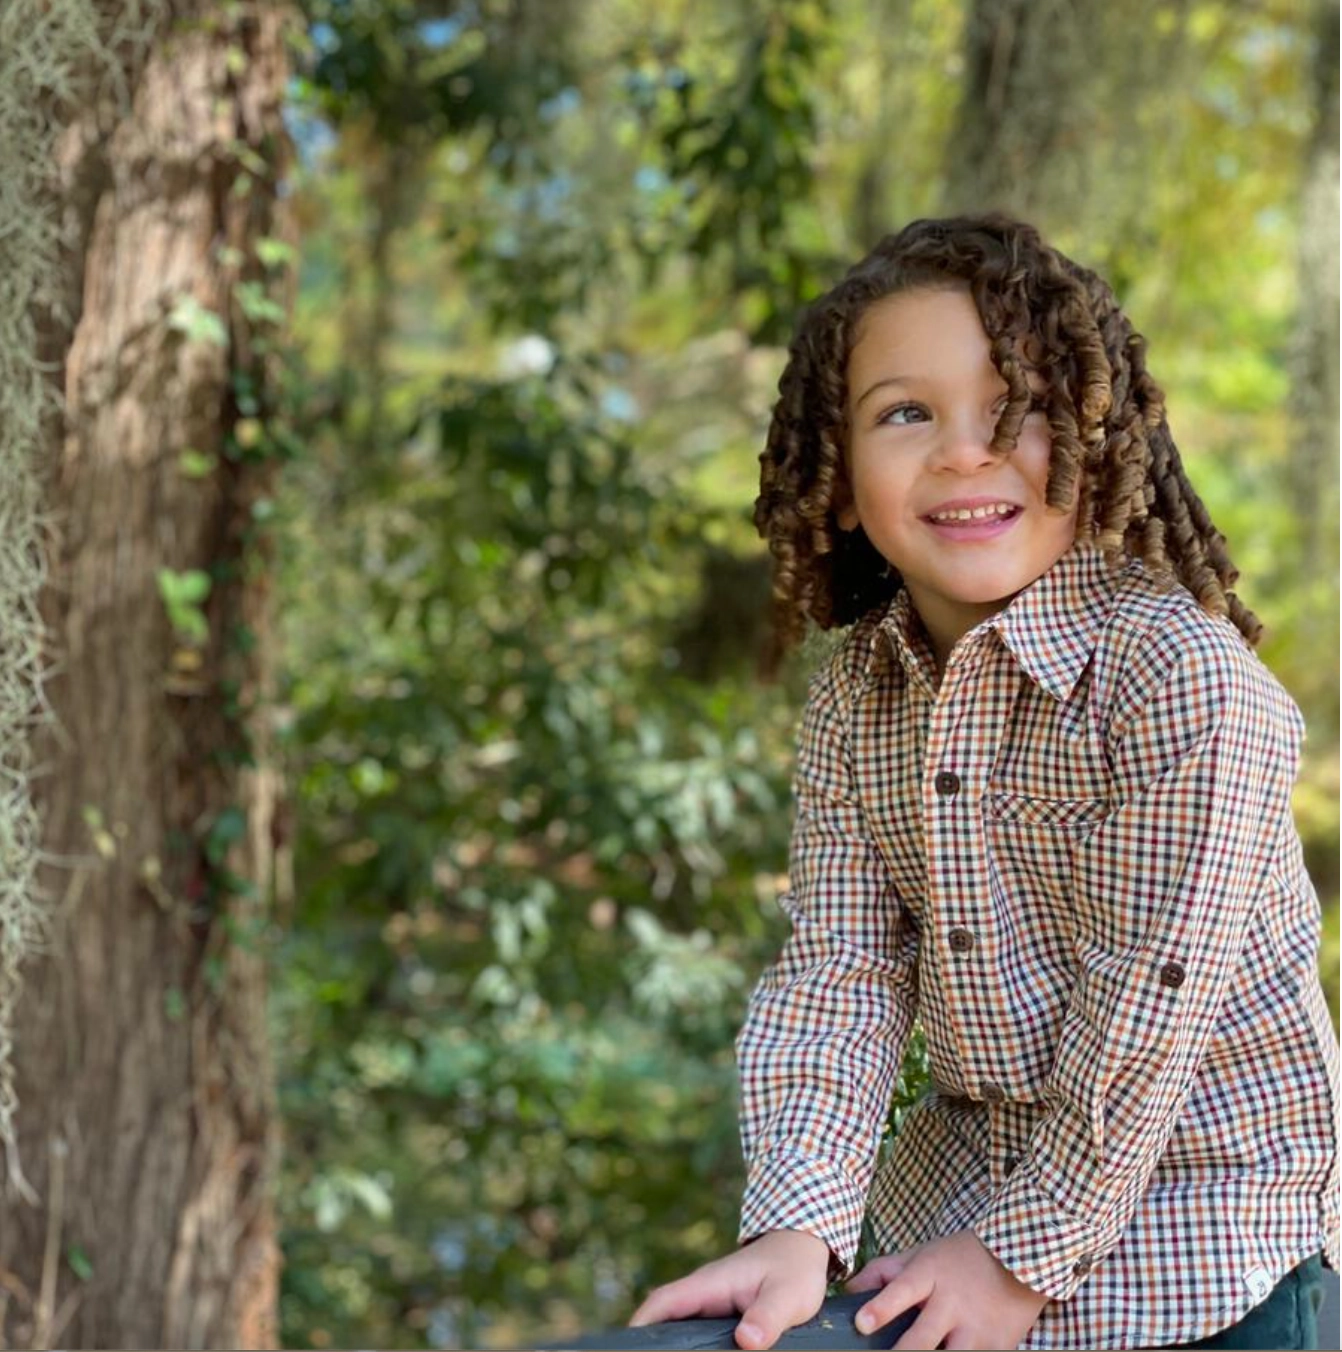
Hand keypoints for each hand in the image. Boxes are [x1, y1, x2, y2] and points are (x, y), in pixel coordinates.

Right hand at [629, 1229, 830, 1349]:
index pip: (663, 1302)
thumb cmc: (795, 1267)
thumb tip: (746, 1340)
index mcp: (710, 1284)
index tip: (625, 1348)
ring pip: (678, 1326)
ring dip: (667, 1343)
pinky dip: (687, 1345)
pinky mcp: (720, 1314)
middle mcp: (703, 1293)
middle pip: (663, 1319)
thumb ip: (768, 1316)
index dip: (641, 1324)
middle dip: (648, 1342)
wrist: (802, 1248)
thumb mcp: (789, 1295)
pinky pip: (694, 1331)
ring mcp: (710, 1303)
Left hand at [846, 1230, 1047, 1349]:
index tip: (862, 1323)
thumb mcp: (922, 1253)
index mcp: (931, 1274)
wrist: (1020, 1258)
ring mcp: (977, 1329)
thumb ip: (885, 1271)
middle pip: (923, 1337)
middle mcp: (953, 1303)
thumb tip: (849, 1291)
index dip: (881, 1308)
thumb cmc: (961, 1257)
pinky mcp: (998, 1347)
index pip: (902, 1290)